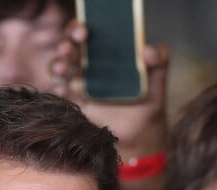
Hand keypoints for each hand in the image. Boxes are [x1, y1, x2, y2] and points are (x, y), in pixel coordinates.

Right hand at [49, 20, 167, 159]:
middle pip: (67, 48)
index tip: (84, 32)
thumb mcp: (157, 79)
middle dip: (64, 45)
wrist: (140, 133)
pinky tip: (64, 91)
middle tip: (69, 49)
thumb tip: (148, 50)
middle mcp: (88, 66)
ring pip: (59, 69)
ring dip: (57, 66)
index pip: (85, 33)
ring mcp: (79, 85)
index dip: (79, 28)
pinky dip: (58, 91)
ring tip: (63, 70)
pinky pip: (60, 95)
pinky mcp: (75, 105)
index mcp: (104, 52)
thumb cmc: (147, 102)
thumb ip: (159, 60)